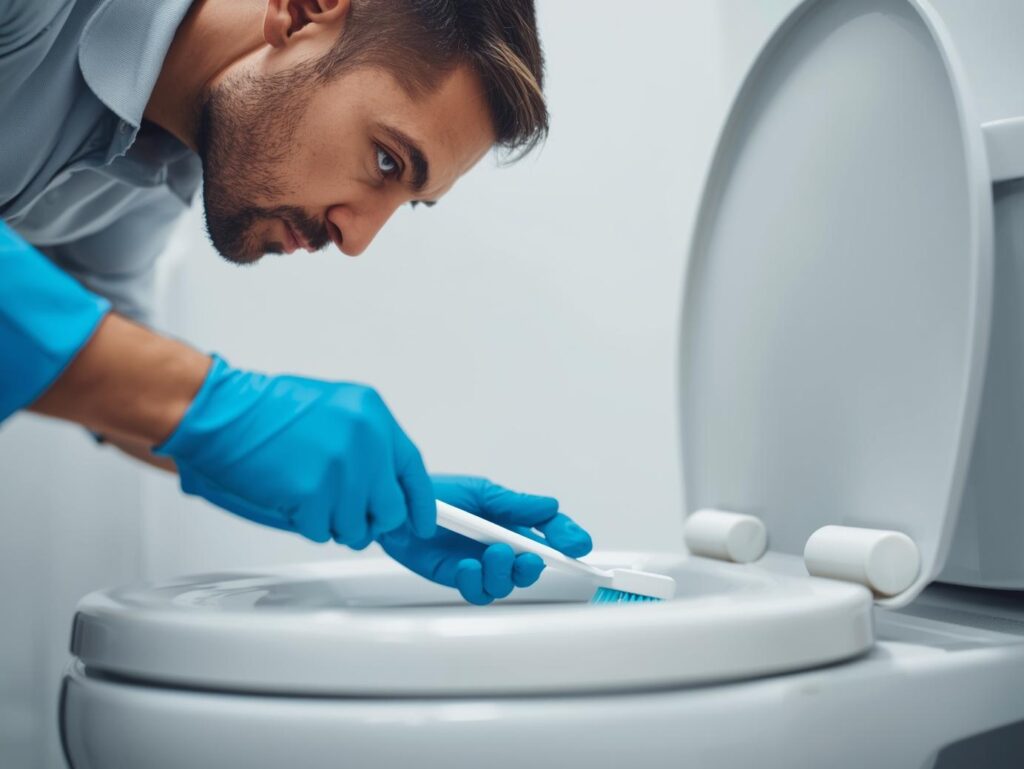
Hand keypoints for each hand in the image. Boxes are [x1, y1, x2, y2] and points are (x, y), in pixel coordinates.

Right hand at [155, 355, 435, 546]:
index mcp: (372, 416)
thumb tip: (383, 482)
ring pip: (356, 528)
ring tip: (308, 495)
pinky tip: (290, 497)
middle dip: (369, 519)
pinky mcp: (314, 495)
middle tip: (345, 512)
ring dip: (332, 522)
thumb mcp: (335, 410)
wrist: (224, 413)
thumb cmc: (267, 411)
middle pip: (390, 509)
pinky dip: (304, 523)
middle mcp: (365, 441)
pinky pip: (321, 531)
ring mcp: (342, 469)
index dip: (419, 502)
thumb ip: (366, 444)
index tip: (421, 521)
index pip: (412, 469)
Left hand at [379, 475, 592, 604]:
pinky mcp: (458, 578)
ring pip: (506, 583)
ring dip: (503, 572)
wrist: (398, 506)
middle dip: (534, 566)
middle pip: (532, 566)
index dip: (568, 538)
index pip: (550, 531)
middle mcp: (501, 544)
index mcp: (512, 520)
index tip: (577, 545)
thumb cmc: (439, 494)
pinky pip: (476, 591)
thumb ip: (514, 504)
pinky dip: (474, 581)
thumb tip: (550, 505)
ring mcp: (481, 563)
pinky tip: (466, 566)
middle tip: (527, 557)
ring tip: (491, 554)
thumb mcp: (480, 492)